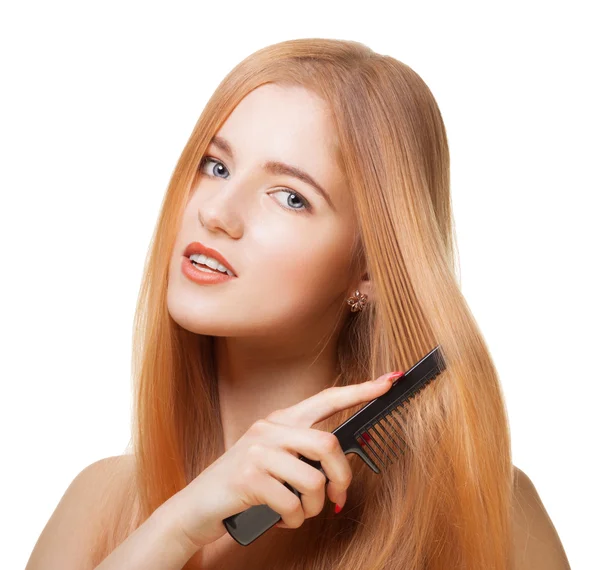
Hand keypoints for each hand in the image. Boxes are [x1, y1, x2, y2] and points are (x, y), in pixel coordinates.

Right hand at [167, 370, 402, 549]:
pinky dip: (292, 520)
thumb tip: (341, 466)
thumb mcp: (273, 460)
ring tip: (297, 511)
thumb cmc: (244, 485)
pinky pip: (292, 504)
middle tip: (338, 499)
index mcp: (280, 420)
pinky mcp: (248, 477)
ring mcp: (257, 451)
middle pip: (328, 444)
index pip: (326, 399)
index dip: (360, 391)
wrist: (197, 506)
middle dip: (342, 477)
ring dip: (312, 507)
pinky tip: (279, 518)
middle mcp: (269, 428)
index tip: (389, 380)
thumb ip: (302, 453)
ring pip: (313, 479)